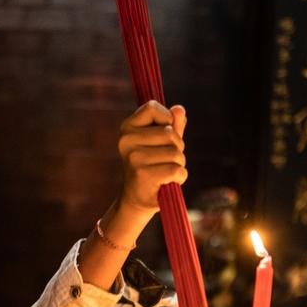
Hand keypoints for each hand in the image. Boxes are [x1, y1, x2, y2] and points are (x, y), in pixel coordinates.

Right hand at [117, 100, 187, 214]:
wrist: (136, 199)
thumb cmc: (151, 166)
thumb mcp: (161, 142)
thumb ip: (171, 125)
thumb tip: (179, 109)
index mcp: (127, 128)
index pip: (151, 107)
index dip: (166, 119)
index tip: (162, 134)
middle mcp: (126, 141)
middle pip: (170, 133)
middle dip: (177, 147)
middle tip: (165, 159)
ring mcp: (134, 158)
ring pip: (175, 153)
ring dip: (179, 164)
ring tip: (165, 172)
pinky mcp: (143, 175)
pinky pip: (176, 170)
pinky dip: (179, 177)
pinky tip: (168, 183)